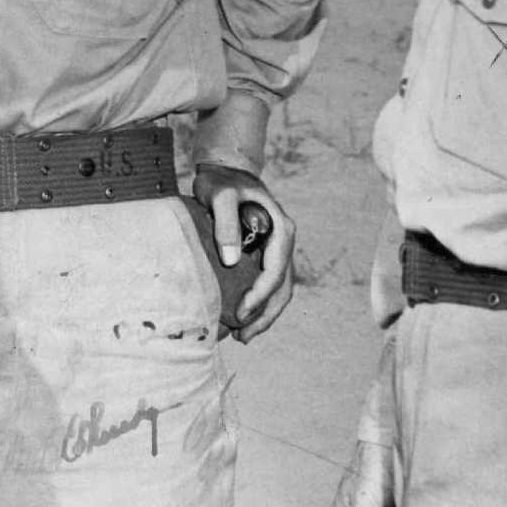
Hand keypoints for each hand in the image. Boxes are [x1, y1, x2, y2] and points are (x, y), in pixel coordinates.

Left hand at [191, 159, 294, 340]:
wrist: (226, 170)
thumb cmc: (222, 181)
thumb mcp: (220, 195)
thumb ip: (226, 222)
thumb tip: (231, 259)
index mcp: (281, 229)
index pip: (275, 271)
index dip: (259, 296)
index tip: (240, 313)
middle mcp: (285, 242)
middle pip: (283, 287)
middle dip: (266, 315)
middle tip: (243, 336)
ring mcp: (278, 249)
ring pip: (280, 290)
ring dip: (265, 315)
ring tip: (244, 336)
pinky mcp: (266, 253)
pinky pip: (269, 284)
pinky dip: (260, 303)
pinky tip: (243, 318)